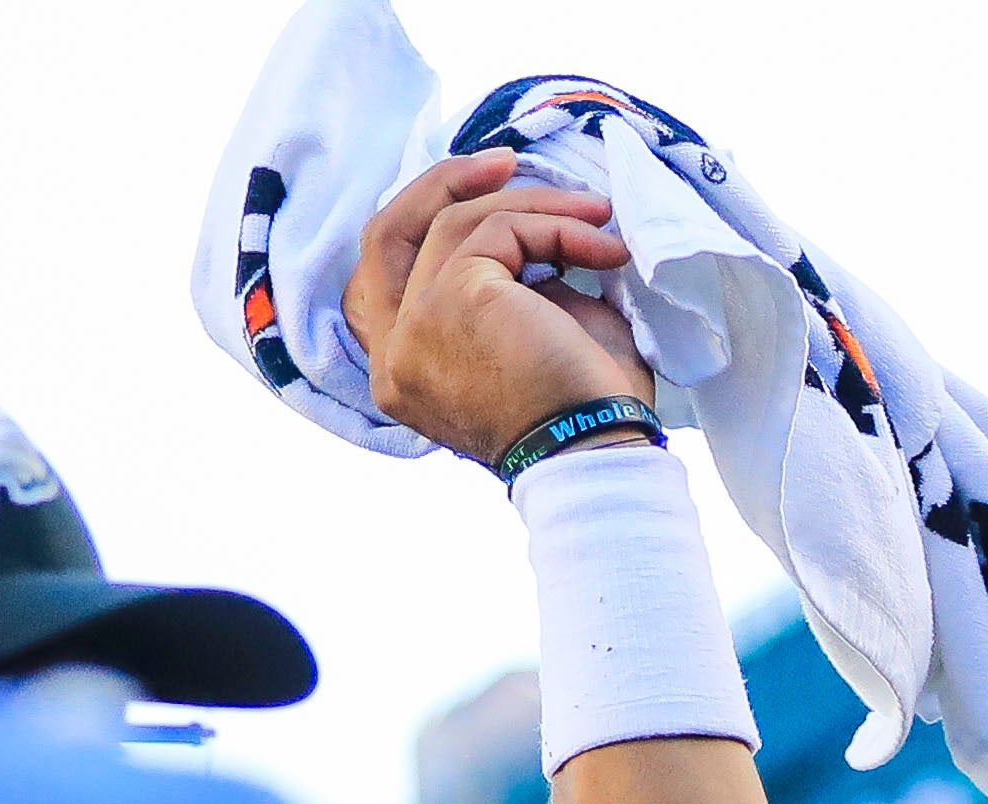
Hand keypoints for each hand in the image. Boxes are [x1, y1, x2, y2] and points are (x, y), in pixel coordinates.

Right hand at [350, 149, 652, 466]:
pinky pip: (500, 231)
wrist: (604, 455)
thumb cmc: (583, 412)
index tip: (489, 194)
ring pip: (454, 223)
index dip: (424, 222)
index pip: (383, 277)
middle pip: (388, 234)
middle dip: (444, 186)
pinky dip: (556, 227)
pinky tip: (603, 248)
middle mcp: (393, 353)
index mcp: (402, 370)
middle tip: (510, 165)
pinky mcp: (453, 299)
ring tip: (596, 217)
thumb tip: (523, 232)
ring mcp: (413, 325)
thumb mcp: (527, 336)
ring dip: (533, 208)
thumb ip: (505, 284)